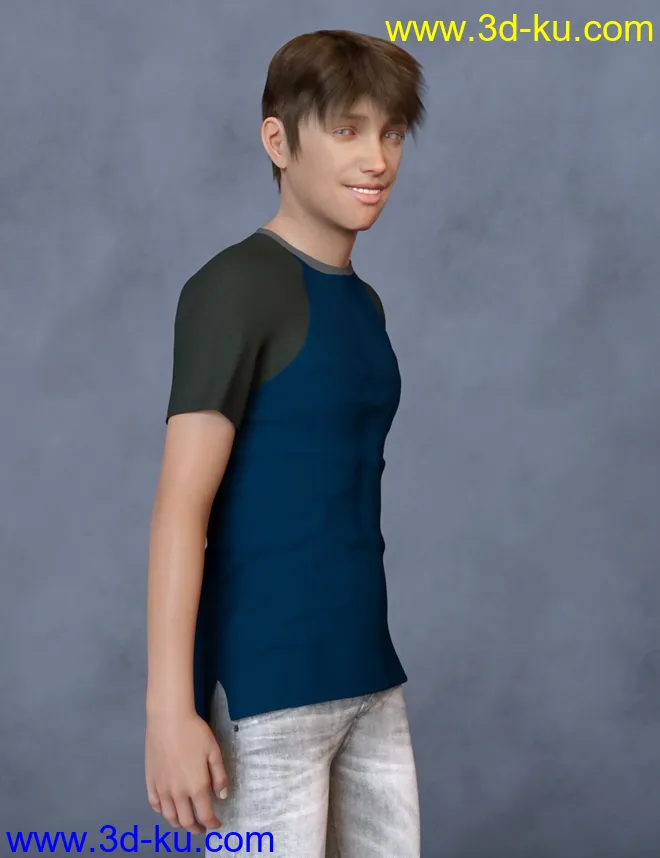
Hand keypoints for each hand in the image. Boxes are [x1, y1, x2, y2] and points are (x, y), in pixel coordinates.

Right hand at [145, 708, 227, 833]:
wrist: (168, 719)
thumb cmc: (194, 733)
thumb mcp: (214, 752)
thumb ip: (219, 776)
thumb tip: (222, 796)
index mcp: (196, 787)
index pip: (205, 815)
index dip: (212, 823)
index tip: (216, 824)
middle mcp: (177, 792)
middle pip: (186, 821)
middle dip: (196, 828)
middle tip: (202, 827)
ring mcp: (161, 788)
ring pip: (169, 817)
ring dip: (179, 823)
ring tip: (186, 822)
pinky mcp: (150, 781)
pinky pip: (155, 804)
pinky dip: (162, 812)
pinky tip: (167, 809)